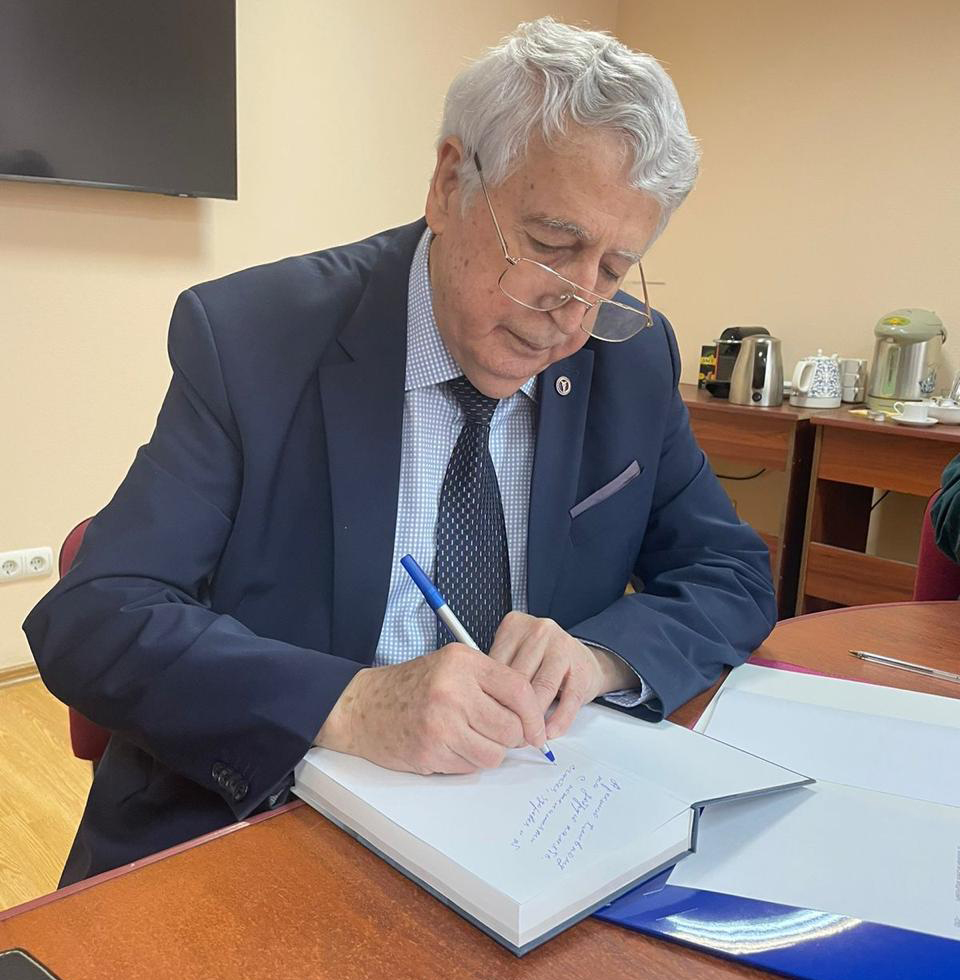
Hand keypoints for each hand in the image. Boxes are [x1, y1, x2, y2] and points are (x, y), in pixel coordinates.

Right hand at [314, 644, 546, 774]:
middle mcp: (453, 689)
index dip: (534, 716)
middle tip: (496, 734)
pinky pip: (470, 767)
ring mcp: (441, 722)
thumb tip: (531, 718)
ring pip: (494, 753)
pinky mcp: (431, 751)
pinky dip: (466, 762)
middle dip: (511, 738)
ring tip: (467, 738)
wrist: (362, 707)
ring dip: (488, 752)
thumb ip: (490, 684)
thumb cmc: (411, 687)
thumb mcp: (451, 667)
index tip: (537, 730)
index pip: (519, 690)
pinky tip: (448, 746)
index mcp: (463, 662)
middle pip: (511, 727)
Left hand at [488, 612, 637, 738]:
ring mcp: (562, 647)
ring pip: (541, 690)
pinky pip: (568, 700)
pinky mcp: (582, 668)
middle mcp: (539, 631)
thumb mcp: (516, 657)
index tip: (487, 717)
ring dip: (533, 719)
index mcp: (515, 626)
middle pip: (517, 678)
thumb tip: (480, 706)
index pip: (495, 665)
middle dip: (512, 711)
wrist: (583, 660)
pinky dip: (558, 721)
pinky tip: (550, 731)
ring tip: (527, 735)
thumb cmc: (543, 661)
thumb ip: (499, 673)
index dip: (490, 696)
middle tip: (506, 733)